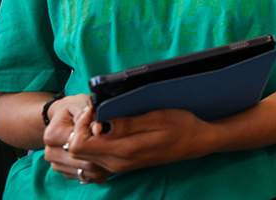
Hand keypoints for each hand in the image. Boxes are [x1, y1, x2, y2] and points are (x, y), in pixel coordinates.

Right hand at [40, 95, 110, 183]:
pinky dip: (101, 170)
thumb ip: (90, 114)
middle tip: (114, 140)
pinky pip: (89, 177)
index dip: (98, 138)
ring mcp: (58, 165)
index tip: (105, 128)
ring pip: (89, 173)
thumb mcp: (82, 104)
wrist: (64, 117)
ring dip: (104, 163)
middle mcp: (51, 152)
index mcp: (53, 135)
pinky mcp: (67, 173)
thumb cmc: (75, 108)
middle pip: (85, 162)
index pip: (81, 145)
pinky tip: (105, 156)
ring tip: (111, 147)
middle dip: (104, 153)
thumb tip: (98, 128)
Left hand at [68, 108, 215, 173]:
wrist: (197, 142)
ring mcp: (119, 166)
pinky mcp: (122, 165)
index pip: (79, 144)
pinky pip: (96, 156)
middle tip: (96, 111)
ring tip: (103, 117)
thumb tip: (98, 124)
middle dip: (81, 128)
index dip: (81, 125)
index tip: (94, 109)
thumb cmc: (181, 125)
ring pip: (85, 154)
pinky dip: (96, 141)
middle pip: (78, 150)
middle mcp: (116, 163)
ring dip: (87, 135)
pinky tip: (109, 127)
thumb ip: (126, 124)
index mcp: (123, 151)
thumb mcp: (156, 118)